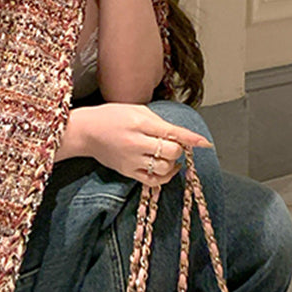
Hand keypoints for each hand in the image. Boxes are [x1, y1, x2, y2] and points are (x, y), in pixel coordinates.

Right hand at [64, 103, 211, 185]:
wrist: (85, 132)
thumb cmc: (110, 116)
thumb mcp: (135, 109)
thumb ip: (158, 121)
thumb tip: (179, 134)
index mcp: (139, 122)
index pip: (172, 132)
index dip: (191, 139)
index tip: (205, 143)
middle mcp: (136, 142)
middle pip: (171, 152)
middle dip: (179, 149)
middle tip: (175, 145)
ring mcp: (131, 160)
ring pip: (164, 168)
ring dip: (173, 164)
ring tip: (169, 157)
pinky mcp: (127, 172)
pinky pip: (153, 181)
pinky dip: (164, 177)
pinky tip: (164, 169)